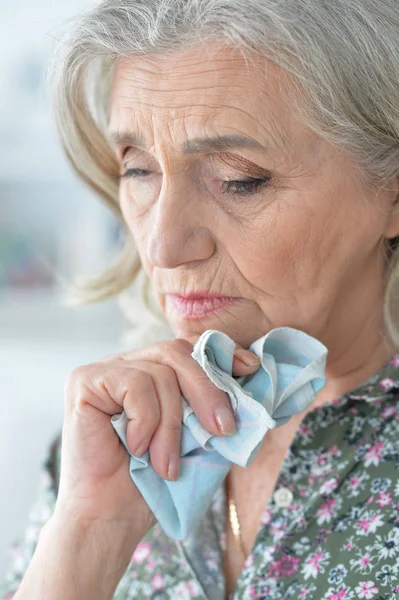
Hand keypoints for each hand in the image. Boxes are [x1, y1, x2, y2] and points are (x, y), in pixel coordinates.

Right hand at [55, 336, 260, 539]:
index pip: (187, 347)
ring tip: (166, 463)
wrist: (111, 516)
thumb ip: (212, 405)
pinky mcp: (84, 381)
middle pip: (177, 352)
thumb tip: (251, 375)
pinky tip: (135, 448)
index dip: (221, 353)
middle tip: (223, 429)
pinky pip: (135, 384)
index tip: (250, 369)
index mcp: (149, 370)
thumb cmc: (153, 480)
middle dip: (207, 391)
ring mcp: (103, 369)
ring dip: (172, 424)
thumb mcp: (195, 434)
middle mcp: (126, 363)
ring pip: (160, 373)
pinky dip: (145, 420)